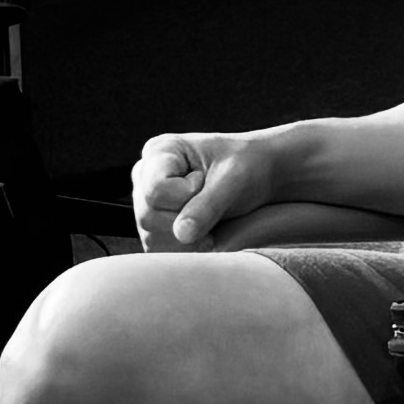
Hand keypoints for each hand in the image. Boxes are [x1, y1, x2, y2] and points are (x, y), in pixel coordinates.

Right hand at [130, 131, 282, 250]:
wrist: (258, 176)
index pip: (155, 190)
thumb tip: (181, 235)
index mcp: (159, 152)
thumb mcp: (233, 179)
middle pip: (149, 217)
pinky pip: (160, 251)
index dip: (185, 195)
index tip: (206, 180)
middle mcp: (145, 178)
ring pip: (153, 238)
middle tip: (212, 203)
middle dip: (187, 219)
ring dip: (188, 238)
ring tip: (209, 217)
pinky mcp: (154, 229)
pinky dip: (186, 249)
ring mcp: (146, 205)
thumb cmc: (246, 166)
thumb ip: (207, 206)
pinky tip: (204, 232)